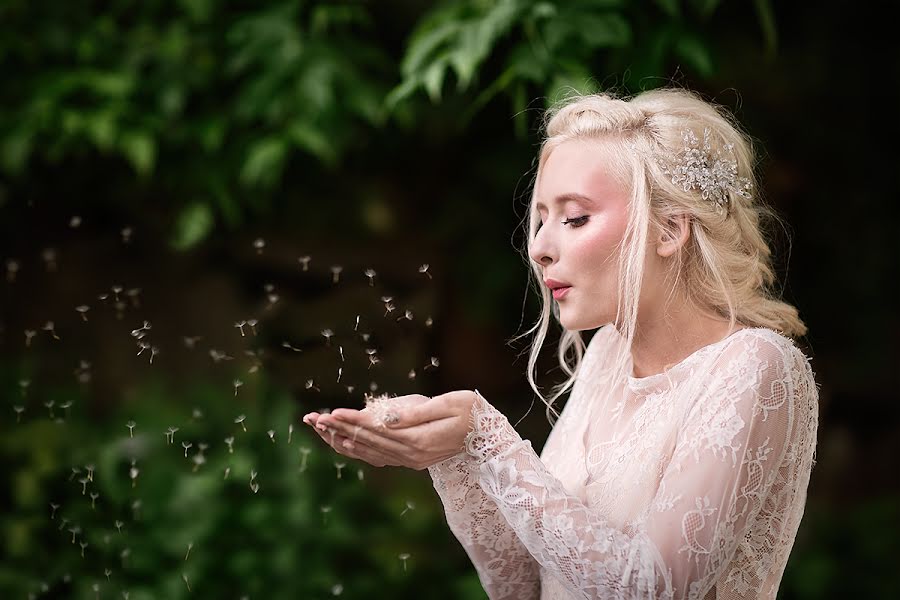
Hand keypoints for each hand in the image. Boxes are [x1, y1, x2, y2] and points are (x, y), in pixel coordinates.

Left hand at [302, 390, 477, 469]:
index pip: (376, 430)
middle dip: (339, 428)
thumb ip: (416, 413)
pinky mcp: (411, 459)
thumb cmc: (472, 413)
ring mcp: (410, 460)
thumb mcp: (449, 405)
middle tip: (312, 418)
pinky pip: (377, 457)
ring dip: (342, 440)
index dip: (351, 420)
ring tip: (319, 429)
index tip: (329, 412)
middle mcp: (410, 455)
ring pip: (368, 452)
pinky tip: (343, 443)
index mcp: (417, 440)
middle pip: (367, 441)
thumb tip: (385, 416)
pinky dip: (357, 450)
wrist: (490, 438)